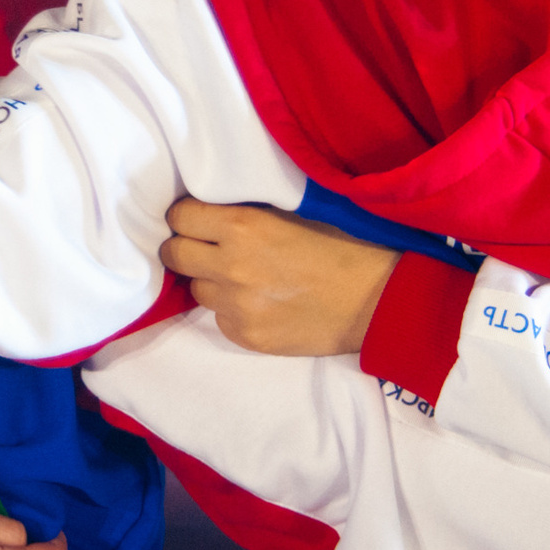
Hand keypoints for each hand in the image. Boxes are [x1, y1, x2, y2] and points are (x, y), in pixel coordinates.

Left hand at [161, 198, 400, 355]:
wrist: (375, 301)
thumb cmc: (341, 249)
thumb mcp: (291, 214)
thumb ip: (246, 215)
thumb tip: (210, 213)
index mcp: (244, 226)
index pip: (180, 217)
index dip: (186, 217)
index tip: (195, 220)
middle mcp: (231, 265)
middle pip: (174, 253)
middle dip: (185, 248)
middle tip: (206, 247)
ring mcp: (236, 306)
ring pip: (196, 288)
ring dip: (210, 280)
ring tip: (243, 277)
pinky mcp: (245, 336)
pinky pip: (219, 317)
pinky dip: (232, 309)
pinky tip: (262, 303)